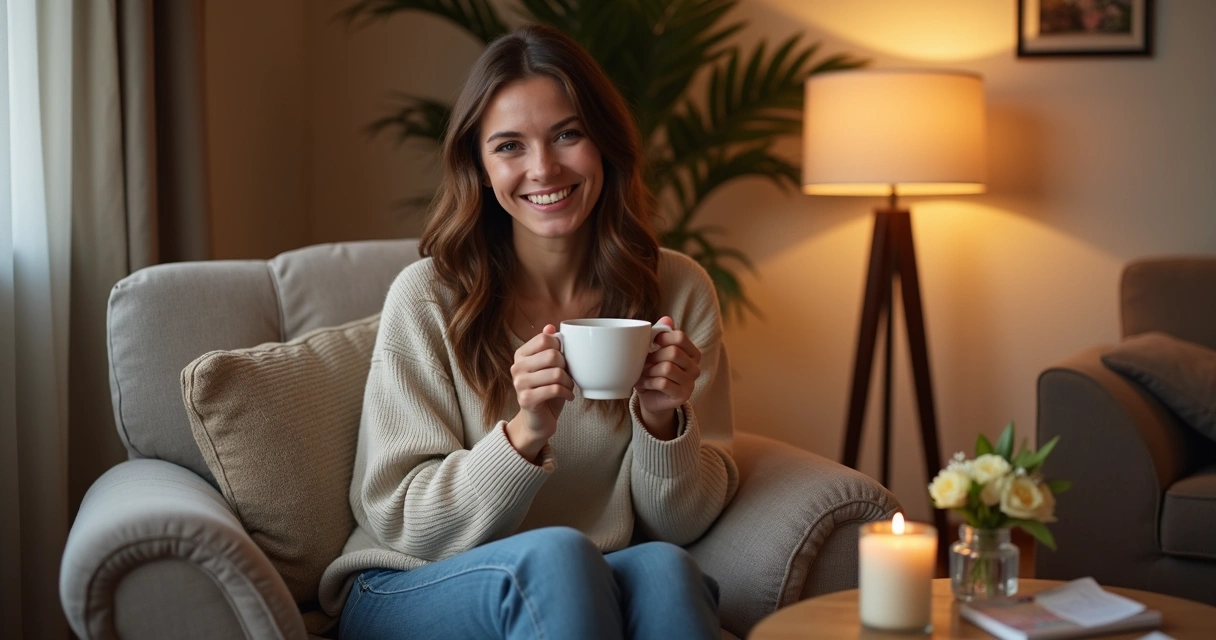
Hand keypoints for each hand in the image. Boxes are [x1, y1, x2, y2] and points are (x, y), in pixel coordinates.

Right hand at [506, 324, 573, 460]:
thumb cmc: (546, 391)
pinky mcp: (526, 399)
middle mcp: (516, 367)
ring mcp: (519, 383)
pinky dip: (567, 393)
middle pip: (552, 355)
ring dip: (569, 382)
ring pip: (556, 373)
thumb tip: (550, 326)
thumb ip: (549, 347)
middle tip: (567, 376)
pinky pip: (554, 389)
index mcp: (521, 355)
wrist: (538, 421)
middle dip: (566, 366)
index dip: (560, 348)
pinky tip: (568, 396)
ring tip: (568, 387)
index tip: (563, 359)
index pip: (545, 339)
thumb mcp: (549, 367)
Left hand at [635, 317, 700, 437]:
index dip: (662, 338)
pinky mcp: (682, 396)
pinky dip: (648, 382)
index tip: (652, 343)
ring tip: (644, 373)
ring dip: (649, 371)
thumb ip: (662, 334)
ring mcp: (690, 383)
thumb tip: (667, 319)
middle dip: (653, 357)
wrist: (651, 398)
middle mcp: (695, 368)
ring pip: (667, 368)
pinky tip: (644, 383)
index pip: (680, 337)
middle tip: (645, 362)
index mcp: (692, 353)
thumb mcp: (656, 351)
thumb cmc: (653, 372)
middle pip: (673, 352)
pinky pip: (663, 383)